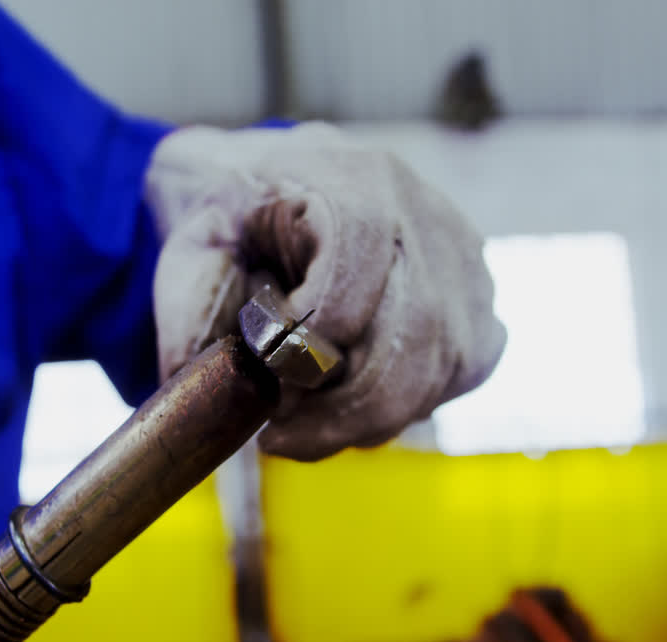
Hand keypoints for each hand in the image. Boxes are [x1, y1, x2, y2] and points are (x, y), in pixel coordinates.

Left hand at [146, 122, 505, 460]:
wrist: (267, 184)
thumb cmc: (227, 220)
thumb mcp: (189, 251)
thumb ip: (192, 314)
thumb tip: (202, 393)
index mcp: (348, 179)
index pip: (355, 262)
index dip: (315, 335)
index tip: (268, 378)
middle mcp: (421, 208)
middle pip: (414, 328)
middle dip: (344, 406)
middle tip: (279, 437)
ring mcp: (461, 252)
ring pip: (444, 361)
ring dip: (370, 417)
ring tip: (304, 428)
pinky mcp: (477, 294)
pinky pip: (463, 369)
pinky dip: (407, 404)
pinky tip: (350, 407)